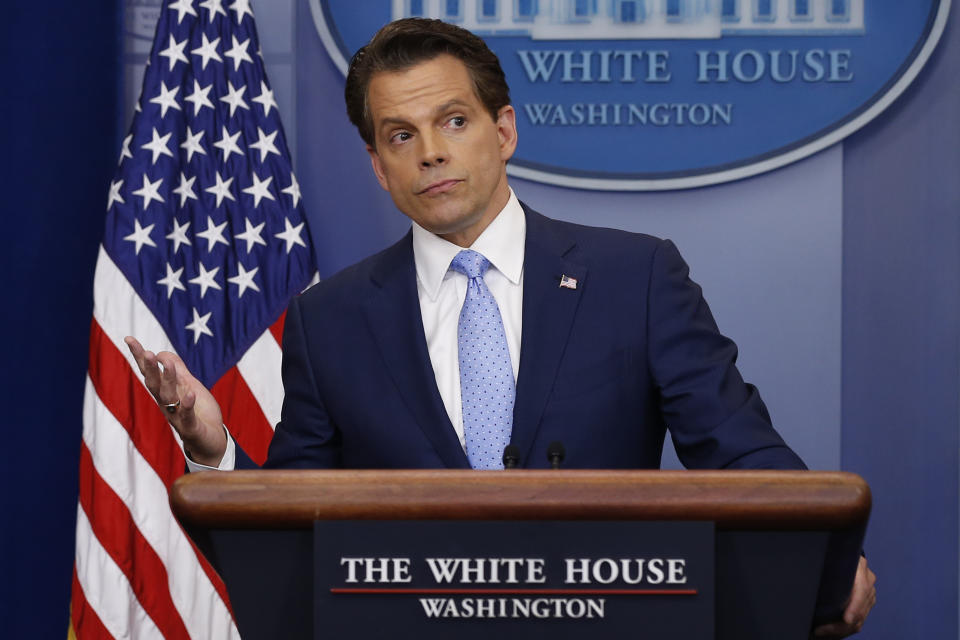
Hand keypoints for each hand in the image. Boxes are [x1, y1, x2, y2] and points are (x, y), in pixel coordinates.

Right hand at [125, 336, 225, 466]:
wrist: (210, 441)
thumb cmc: (198, 412)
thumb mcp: (189, 385)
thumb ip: (177, 370)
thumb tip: (162, 353)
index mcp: (165, 392)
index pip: (149, 372)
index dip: (139, 356)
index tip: (128, 338)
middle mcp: (166, 403)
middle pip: (154, 384)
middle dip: (149, 368)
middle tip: (147, 352)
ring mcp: (177, 416)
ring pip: (169, 397)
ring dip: (168, 380)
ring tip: (168, 364)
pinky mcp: (191, 427)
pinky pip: (188, 416)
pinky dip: (188, 405)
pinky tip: (190, 394)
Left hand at [813, 555, 875, 637]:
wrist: (843, 553)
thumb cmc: (831, 554)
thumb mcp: (828, 556)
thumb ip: (823, 563)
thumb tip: (805, 571)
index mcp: (859, 566)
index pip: (862, 590)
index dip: (855, 607)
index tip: (846, 619)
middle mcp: (868, 580)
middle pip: (860, 609)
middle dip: (841, 624)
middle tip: (820, 630)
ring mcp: (869, 592)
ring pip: (860, 618)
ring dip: (841, 629)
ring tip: (821, 632)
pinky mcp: (867, 601)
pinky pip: (859, 620)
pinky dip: (844, 628)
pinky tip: (830, 632)